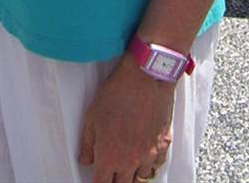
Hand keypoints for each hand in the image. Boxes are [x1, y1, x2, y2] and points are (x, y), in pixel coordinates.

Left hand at [78, 56, 173, 182]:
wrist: (145, 76)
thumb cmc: (118, 92)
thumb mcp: (92, 116)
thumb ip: (88, 143)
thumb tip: (85, 159)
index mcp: (110, 156)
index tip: (96, 179)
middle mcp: (130, 160)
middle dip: (114, 181)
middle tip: (110, 172)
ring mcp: (149, 153)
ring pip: (140, 178)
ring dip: (132, 174)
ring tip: (126, 165)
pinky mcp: (163, 143)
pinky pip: (157, 164)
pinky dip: (150, 163)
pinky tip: (145, 155)